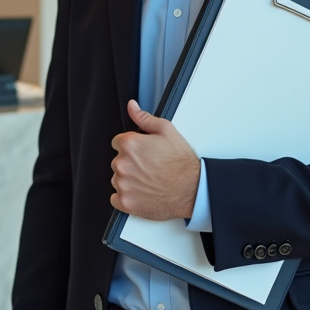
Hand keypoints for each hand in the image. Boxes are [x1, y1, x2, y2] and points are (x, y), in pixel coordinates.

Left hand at [109, 99, 200, 220]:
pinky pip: (116, 197)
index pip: (117, 142)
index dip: (132, 147)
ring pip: (117, 179)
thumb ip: (144, 118)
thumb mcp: (167, 131)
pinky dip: (126, 196)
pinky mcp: (125, 202)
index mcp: (129, 145)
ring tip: (149, 179)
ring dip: (128, 179)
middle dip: (130, 163)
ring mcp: (123, 184)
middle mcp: (122, 164)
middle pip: (117, 161)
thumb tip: (132, 107)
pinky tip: (142, 192)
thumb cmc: (182, 163)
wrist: (193, 190)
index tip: (142, 153)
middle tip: (149, 167)